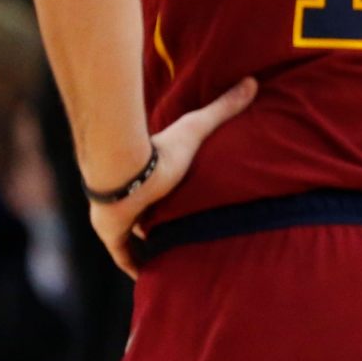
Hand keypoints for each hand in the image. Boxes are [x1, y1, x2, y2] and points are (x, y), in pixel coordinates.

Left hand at [88, 76, 256, 277]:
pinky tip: (151, 279)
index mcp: (147, 174)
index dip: (173, 198)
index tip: (189, 206)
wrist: (123, 170)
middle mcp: (130, 197)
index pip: (159, 188)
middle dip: (164, 225)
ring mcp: (116, 217)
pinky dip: (137, 268)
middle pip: (148, 215)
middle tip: (188, 237)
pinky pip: (124, 257)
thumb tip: (251, 81)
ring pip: (136, 237)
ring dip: (151, 248)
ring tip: (176, 262)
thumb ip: (223, 108)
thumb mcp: (197, 128)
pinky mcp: (110, 234)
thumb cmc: (158, 149)